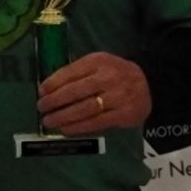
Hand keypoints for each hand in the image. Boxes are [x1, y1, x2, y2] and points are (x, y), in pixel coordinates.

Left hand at [37, 52, 151, 134]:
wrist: (148, 84)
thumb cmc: (114, 73)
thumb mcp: (98, 63)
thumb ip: (77, 72)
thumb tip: (48, 87)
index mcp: (99, 61)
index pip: (71, 71)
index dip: (54, 82)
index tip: (41, 91)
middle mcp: (109, 77)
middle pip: (76, 91)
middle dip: (55, 101)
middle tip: (41, 108)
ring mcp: (118, 96)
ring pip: (85, 108)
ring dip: (63, 116)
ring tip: (49, 121)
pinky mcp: (124, 114)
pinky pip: (97, 122)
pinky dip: (78, 127)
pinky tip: (66, 129)